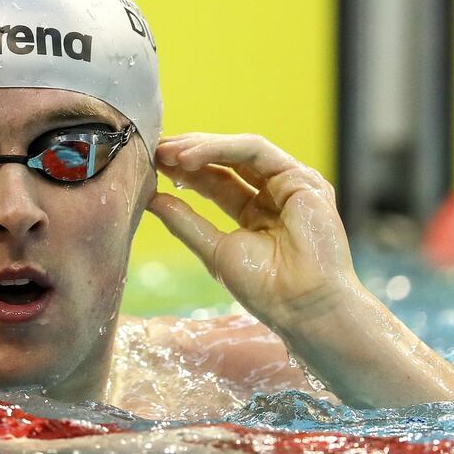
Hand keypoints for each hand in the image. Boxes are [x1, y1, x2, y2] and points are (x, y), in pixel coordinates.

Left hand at [146, 133, 359, 329]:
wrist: (303, 306)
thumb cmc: (265, 289)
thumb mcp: (213, 250)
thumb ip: (184, 222)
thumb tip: (152, 199)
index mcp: (255, 213)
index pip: (215, 180)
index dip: (184, 171)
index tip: (151, 164)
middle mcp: (274, 194)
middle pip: (226, 161)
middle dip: (188, 152)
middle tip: (154, 150)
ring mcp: (290, 183)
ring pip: (239, 150)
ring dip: (200, 147)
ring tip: (167, 153)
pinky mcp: (302, 177)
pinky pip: (254, 150)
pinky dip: (220, 149)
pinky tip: (190, 158)